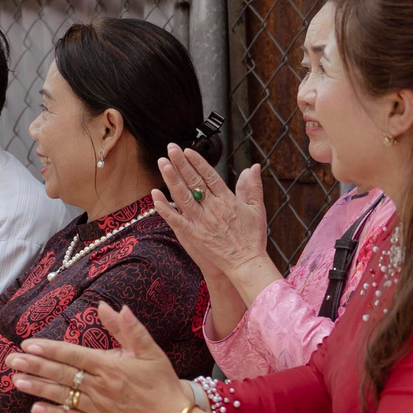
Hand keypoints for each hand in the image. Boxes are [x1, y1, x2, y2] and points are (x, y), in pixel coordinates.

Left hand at [5, 303, 192, 412]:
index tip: (28, 344)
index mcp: (110, 366)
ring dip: (37, 388)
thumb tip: (110, 305)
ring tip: (15, 380)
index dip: (49, 350)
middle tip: (10, 360)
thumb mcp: (149, 350)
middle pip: (61, 374)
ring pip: (61, 395)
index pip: (73, 355)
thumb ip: (128, 328)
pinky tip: (35, 409)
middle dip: (34, 366)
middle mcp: (99, 387)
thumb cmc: (161, 383)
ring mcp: (96, 407)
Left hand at [149, 146, 271, 283]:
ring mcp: (201, 222)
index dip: (197, 162)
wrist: (246, 264)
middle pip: (194, 181)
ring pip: (183, 196)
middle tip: (170, 148)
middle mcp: (213, 208)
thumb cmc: (253, 238)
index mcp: (228, 200)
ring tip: (162, 163)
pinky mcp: (193, 236)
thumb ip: (252, 187)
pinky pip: (176, 220)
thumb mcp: (257, 209)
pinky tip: (155, 196)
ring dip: (171, 179)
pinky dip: (165, 208)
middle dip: (181, 163)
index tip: (187, 151)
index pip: (209, 176)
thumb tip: (252, 167)